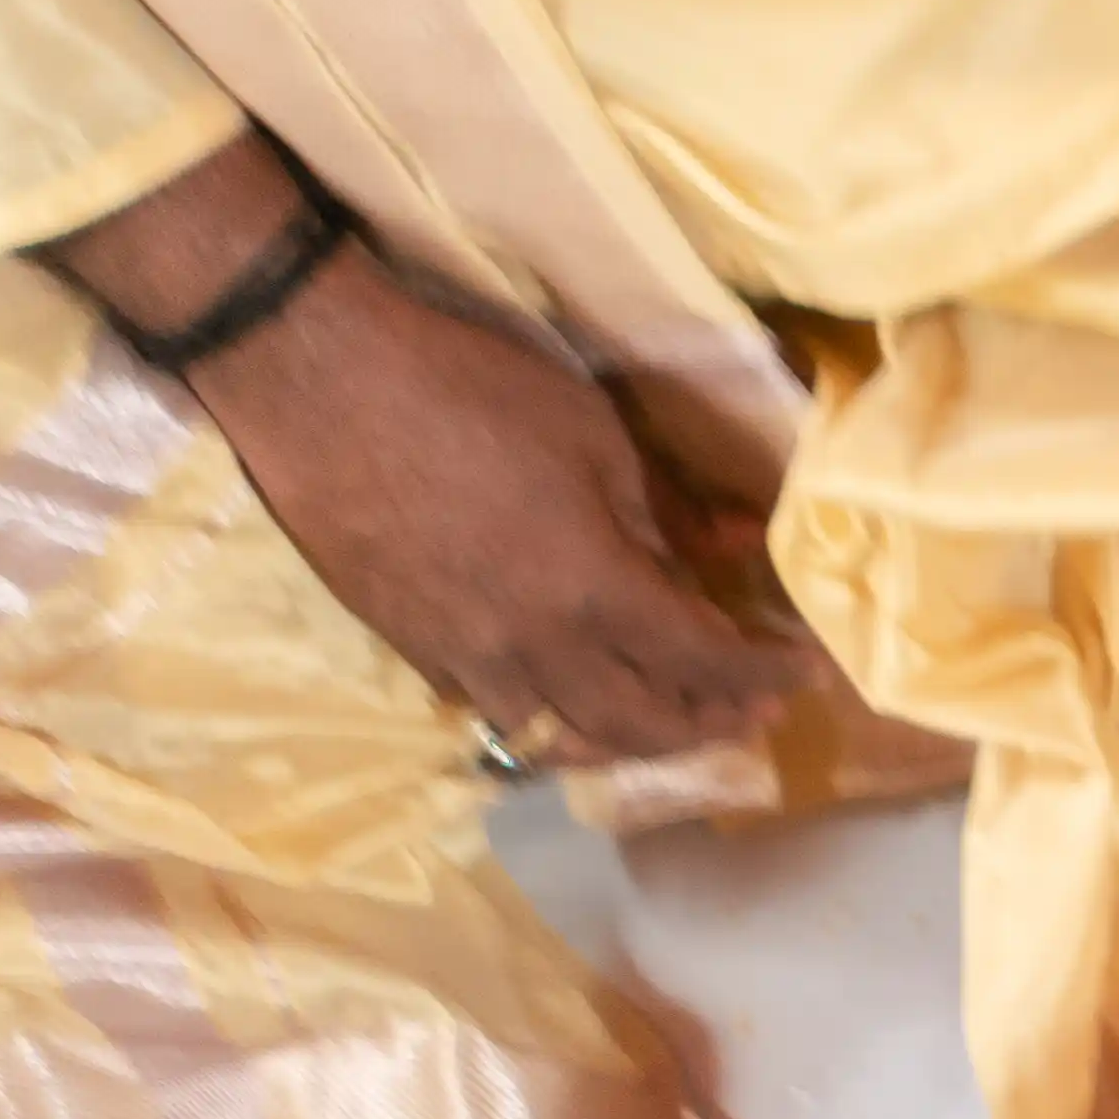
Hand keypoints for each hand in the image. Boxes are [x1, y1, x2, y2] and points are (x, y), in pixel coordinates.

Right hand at [66, 144, 813, 762]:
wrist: (316, 379)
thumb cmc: (467, 387)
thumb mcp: (593, 434)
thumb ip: (667, 509)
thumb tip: (731, 547)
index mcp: (591, 591)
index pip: (702, 661)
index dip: (760, 673)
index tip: (803, 671)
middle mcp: (531, 645)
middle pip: (638, 721)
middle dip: (707, 723)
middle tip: (751, 711)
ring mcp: (461, 655)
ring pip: (562, 733)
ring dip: (629, 739)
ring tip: (670, 719)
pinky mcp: (408, 643)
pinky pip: (495, 707)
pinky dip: (550, 715)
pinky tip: (570, 693)